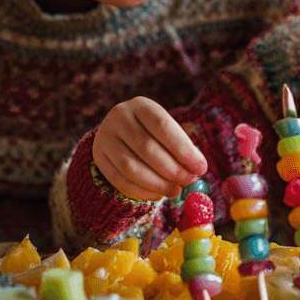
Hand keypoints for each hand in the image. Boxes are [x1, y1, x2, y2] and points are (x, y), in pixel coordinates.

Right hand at [92, 97, 207, 201]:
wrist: (119, 133)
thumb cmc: (152, 133)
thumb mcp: (166, 131)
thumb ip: (181, 148)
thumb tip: (197, 169)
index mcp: (140, 105)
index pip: (162, 126)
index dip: (183, 149)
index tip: (201, 168)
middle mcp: (119, 117)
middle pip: (146, 148)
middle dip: (172, 170)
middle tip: (188, 181)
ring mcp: (105, 137)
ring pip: (131, 167)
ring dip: (157, 183)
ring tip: (175, 190)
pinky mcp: (99, 158)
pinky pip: (120, 181)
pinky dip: (141, 192)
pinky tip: (158, 195)